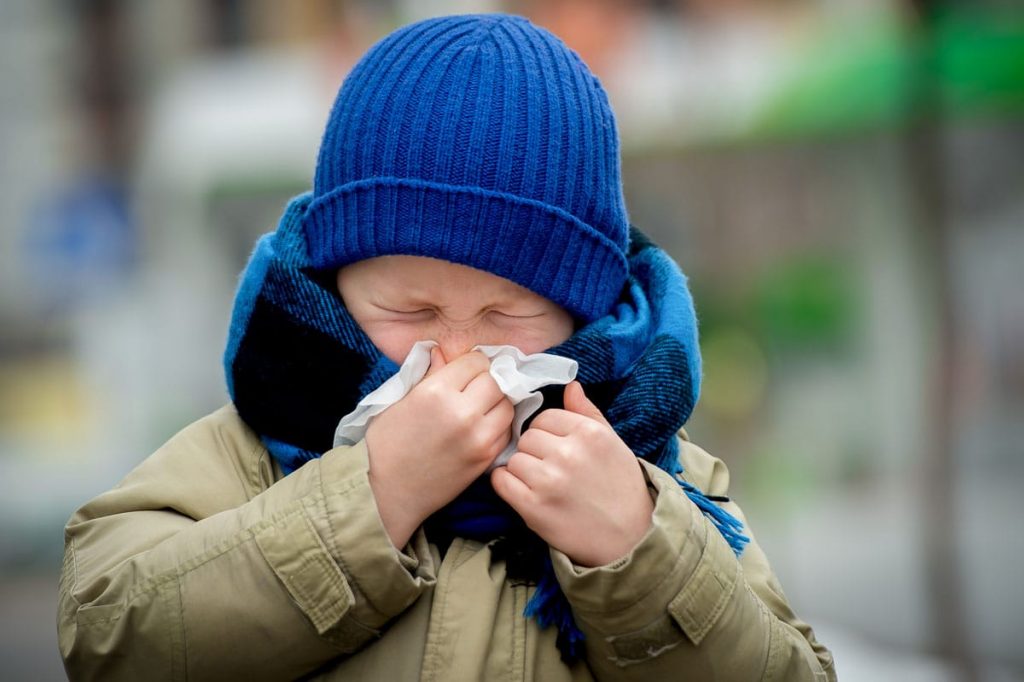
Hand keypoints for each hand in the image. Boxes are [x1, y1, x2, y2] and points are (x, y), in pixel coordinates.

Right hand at [365, 347, 514, 547]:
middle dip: (486, 381)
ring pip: (507, 404)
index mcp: (436, 392)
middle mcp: (462, 412)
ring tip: (480, 407)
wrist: (390, 492)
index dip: (471, 364)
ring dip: (497, 402)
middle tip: (474, 389)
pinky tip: (482, 427)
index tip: (465, 371)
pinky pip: (507, 430)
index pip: (475, 361)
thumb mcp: (399, 401)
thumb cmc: (387, 445)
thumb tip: (442, 351)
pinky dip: (499, 425)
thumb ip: (427, 375)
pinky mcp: (486, 457)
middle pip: (496, 381)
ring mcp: (478, 437)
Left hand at [490, 382, 653, 566]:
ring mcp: (549, 481)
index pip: (545, 417)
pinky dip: (506, 485)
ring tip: (542, 484)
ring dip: (522, 470)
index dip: (548, 433)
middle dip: (534, 451)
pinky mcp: (533, 508)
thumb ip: (588, 413)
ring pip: (514, 459)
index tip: (557, 448)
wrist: (629, 539)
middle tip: (550, 469)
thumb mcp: (613, 443)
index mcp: (588, 433)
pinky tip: (523, 493)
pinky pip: (501, 482)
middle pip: (527, 437)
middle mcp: (568, 453)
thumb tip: (570, 386)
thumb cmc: (621, 488)